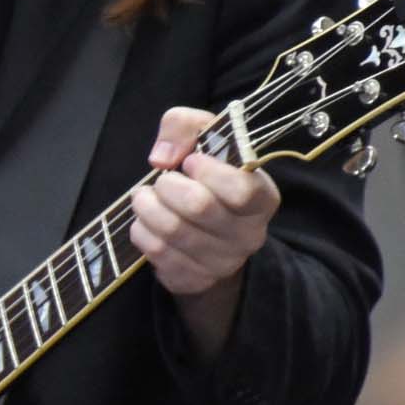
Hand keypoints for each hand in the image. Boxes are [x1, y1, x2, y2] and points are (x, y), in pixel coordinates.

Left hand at [135, 105, 276, 310]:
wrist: (208, 234)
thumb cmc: (207, 178)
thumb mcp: (204, 138)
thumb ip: (185, 125)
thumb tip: (162, 157)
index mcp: (262, 198)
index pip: (241, 189)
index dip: (208, 171)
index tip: (189, 162)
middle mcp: (250, 234)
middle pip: (198, 206)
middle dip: (167, 186)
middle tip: (160, 181)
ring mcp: (223, 262)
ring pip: (171, 231)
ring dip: (147, 207)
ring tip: (145, 198)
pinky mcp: (194, 279)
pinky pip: (156, 252)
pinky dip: (141, 231)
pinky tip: (146, 222)